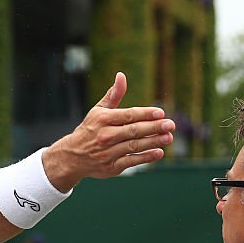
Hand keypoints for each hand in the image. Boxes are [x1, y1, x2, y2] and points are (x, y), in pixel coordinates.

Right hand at [42, 72, 174, 191]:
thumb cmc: (90, 130)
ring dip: (153, 142)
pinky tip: (159, 152)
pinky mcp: (111, 167)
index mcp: (102, 119)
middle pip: (134, 130)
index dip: (146, 114)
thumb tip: (122, 75)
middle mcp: (105, 135)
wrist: (72, 157)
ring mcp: (108, 152)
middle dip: (154, 127)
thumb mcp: (98, 111)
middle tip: (171, 125)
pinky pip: (131, 161)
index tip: (161, 113)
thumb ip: (113, 95)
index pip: (128, 115)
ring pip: (134, 146)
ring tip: (169, 138)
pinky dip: (145, 157)